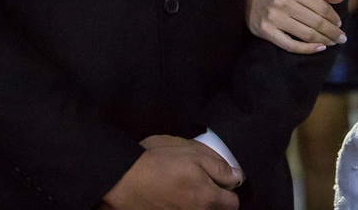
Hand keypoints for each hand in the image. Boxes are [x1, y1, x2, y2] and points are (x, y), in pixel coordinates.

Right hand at [100, 135, 240, 208]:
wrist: (121, 177)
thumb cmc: (158, 161)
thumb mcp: (193, 153)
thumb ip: (219, 167)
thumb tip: (236, 178)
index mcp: (207, 199)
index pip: (233, 203)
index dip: (229, 189)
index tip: (219, 178)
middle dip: (214, 198)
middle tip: (200, 180)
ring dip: (198, 202)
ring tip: (183, 187)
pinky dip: (182, 206)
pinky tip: (171, 194)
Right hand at [246, 0, 346, 53]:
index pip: (322, 7)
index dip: (334, 18)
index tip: (340, 24)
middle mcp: (284, 2)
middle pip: (316, 22)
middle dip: (332, 32)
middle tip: (341, 38)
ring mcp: (274, 17)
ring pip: (306, 34)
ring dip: (323, 40)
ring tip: (332, 43)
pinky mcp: (266, 31)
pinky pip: (290, 45)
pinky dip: (307, 49)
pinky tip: (318, 48)